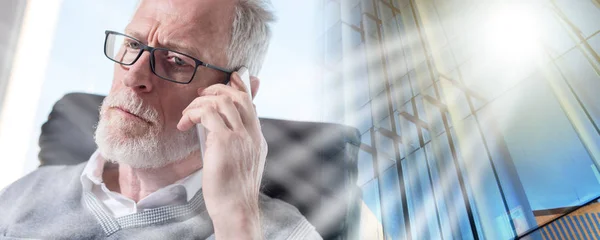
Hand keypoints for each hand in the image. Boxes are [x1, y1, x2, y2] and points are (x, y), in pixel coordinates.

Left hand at [177, 72, 266, 238]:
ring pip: (222, 100)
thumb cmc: (234, 190)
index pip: (250, 103)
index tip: (232, 76)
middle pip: (237, 96)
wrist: (236, 208)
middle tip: (200, 97)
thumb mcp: (242, 162)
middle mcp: (252, 133)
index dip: (241, 85)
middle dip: (217, 89)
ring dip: (201, 102)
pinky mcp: (225, 141)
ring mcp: (241, 136)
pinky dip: (194, 113)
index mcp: (257, 138)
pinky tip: (185, 124)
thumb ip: (239, 143)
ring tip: (188, 114)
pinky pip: (208, 113)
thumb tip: (227, 130)